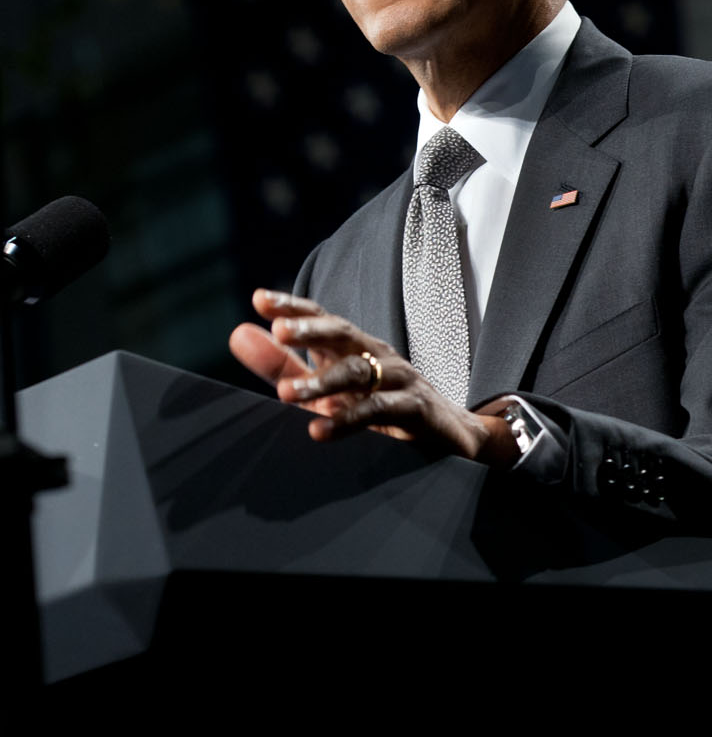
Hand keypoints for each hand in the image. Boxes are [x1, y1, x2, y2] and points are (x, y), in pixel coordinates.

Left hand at [228, 289, 519, 467]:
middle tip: (280, 331)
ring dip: (322, 382)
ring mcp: (399, 379)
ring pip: (359, 373)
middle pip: (343, 333)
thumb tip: (237, 333)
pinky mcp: (416, 409)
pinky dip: (348, 421)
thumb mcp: (326, 389)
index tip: (260, 300)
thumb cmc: (381, 409)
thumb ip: (282, 365)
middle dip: (312, 330)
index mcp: (355, 347)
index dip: (294, 307)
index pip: (323, 318)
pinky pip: (379, 410)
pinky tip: (319, 430)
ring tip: (285, 394)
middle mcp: (377, 355)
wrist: (450, 436)